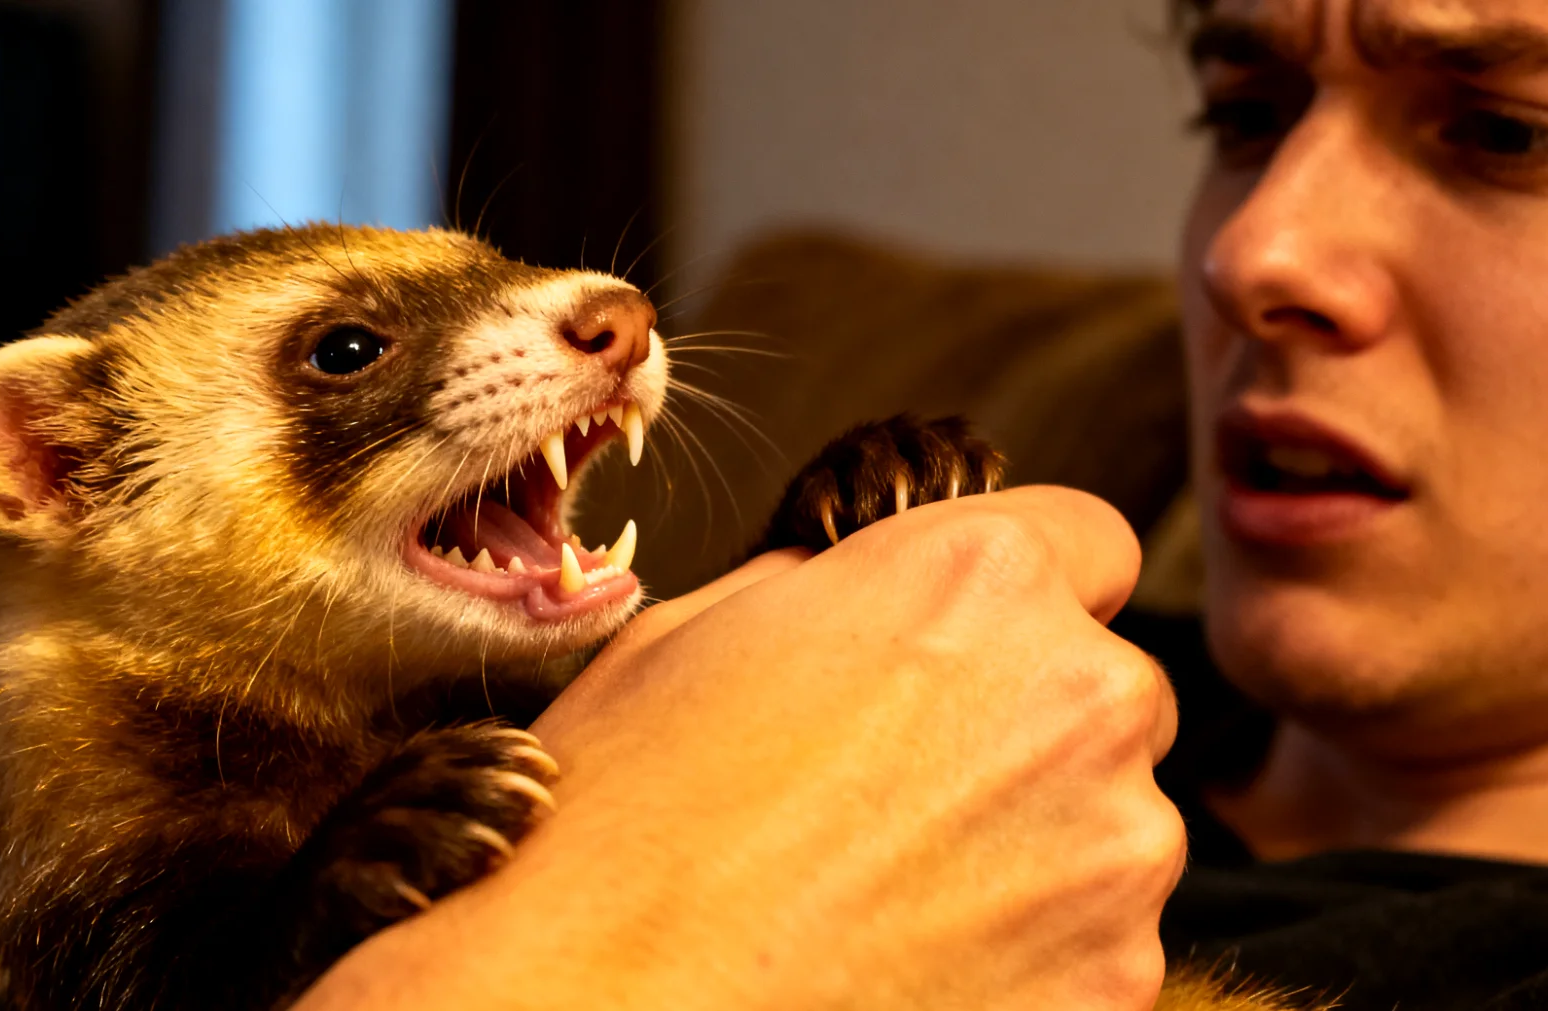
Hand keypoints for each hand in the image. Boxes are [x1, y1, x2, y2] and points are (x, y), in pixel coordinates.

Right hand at [297, 486, 1182, 1010]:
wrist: (598, 1008)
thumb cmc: (620, 832)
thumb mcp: (690, 632)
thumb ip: (824, 587)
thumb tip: (856, 595)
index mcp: (976, 579)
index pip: (1086, 541)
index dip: (1021, 593)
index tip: (980, 640)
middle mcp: (1076, 698)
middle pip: (1102, 687)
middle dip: (1023, 721)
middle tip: (897, 780)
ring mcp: (1113, 852)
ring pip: (1112, 819)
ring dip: (1031, 840)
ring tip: (886, 883)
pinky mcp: (1117, 981)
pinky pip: (1101, 938)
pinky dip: (1032, 946)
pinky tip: (907, 951)